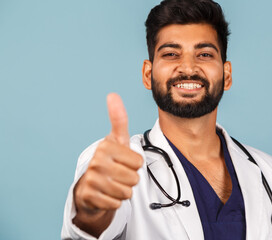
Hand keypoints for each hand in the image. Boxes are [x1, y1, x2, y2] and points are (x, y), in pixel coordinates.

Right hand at [74, 93, 142, 213]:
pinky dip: (115, 201)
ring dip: (123, 191)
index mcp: (105, 146)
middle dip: (130, 179)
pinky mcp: (89, 197)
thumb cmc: (109, 159)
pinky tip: (106, 194)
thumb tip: (112, 95)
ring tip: (112, 183)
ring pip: (126, 192)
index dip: (134, 164)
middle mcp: (96, 162)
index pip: (138, 162)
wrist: (90, 184)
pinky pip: (117, 204)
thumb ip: (118, 119)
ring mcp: (91, 180)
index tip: (123, 161)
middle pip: (134, 178)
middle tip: (118, 174)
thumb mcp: (116, 139)